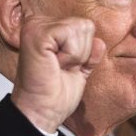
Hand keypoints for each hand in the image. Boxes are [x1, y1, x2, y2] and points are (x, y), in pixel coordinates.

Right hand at [11, 12, 105, 133]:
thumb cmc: (54, 94)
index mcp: (47, 28)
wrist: (43, 111)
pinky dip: (70, 55)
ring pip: (81, 29)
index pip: (85, 27)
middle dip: (80, 53)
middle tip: (60, 69)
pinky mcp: (37, 33)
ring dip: (75, 56)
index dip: (83, 53)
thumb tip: (99, 42)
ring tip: (57, 67)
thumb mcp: (79, 70)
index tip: (64, 68)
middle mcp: (38, 23)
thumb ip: (89, 54)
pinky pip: (71, 34)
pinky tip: (55, 65)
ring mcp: (36, 26)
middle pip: (86, 26)